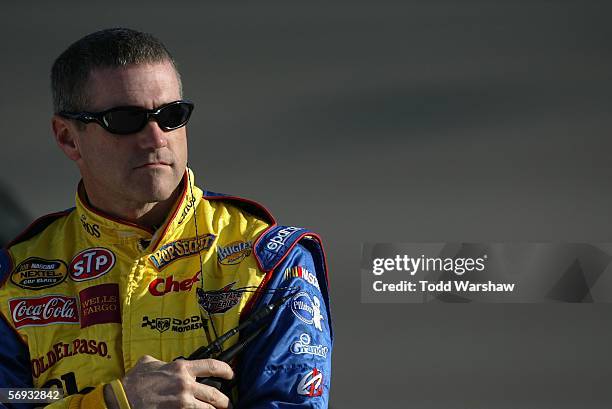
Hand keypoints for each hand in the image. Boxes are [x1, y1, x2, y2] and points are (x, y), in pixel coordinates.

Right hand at [107, 355, 233, 408]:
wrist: (122, 398)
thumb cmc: (134, 381)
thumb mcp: (149, 362)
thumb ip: (162, 361)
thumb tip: (164, 363)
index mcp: (182, 368)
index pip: (212, 366)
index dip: (226, 370)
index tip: (230, 374)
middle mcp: (185, 384)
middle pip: (215, 394)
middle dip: (224, 401)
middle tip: (226, 403)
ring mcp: (182, 402)